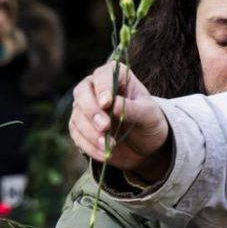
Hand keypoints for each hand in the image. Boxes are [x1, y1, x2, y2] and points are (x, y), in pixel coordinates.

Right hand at [69, 61, 170, 181]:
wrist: (145, 144)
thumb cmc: (149, 122)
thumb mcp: (149, 115)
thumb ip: (133, 109)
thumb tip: (113, 105)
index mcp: (117, 76)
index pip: (103, 75)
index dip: (103, 87)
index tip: (107, 103)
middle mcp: (97, 88)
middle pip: (82, 92)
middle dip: (91, 111)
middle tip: (105, 126)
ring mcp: (86, 107)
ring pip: (77, 115)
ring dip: (90, 132)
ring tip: (108, 146)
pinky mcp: (80, 127)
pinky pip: (76, 134)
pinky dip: (89, 145)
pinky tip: (104, 153)